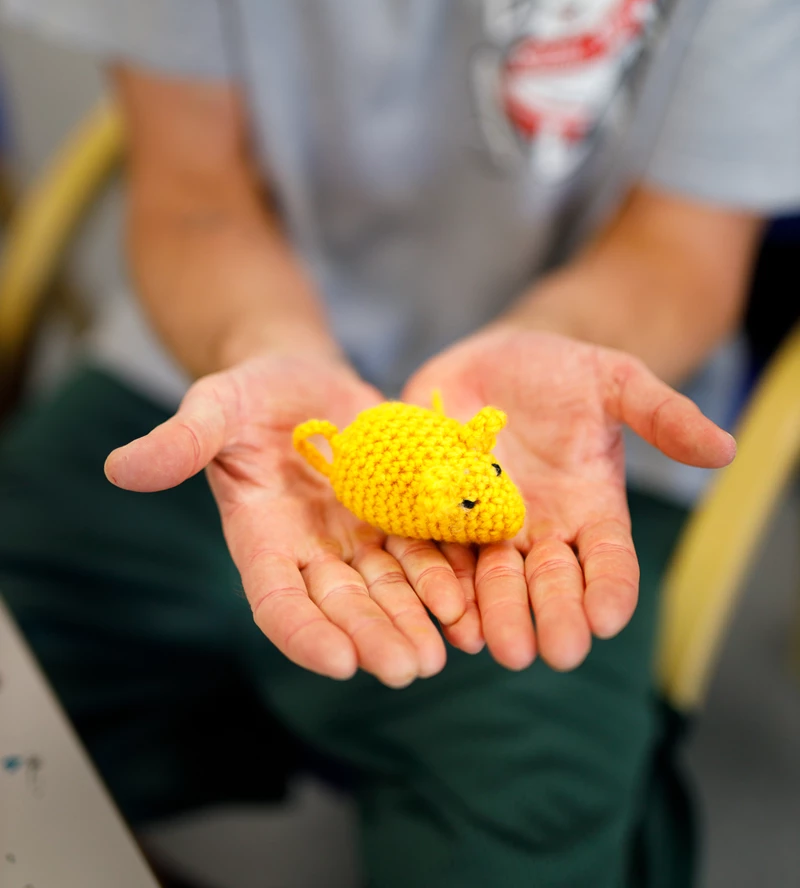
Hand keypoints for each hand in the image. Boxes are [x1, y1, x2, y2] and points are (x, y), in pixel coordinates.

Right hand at [105, 353, 468, 686]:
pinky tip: (472, 601)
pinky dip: (447, 577)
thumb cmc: (249, 394)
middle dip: (375, 637)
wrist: (302, 376)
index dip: (305, 634)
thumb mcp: (213, 407)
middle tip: (409, 669)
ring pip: (390, 590)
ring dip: (416, 621)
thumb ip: (179, 441)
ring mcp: (358, 537)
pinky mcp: (399, 514)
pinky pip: (425, 552)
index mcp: (261, 539)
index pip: (278, 601)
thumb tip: (119, 468)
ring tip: (447, 651)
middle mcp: (311, 551)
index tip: (339, 662)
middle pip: (343, 606)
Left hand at [404, 327, 735, 672]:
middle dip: (555, 617)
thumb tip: (725, 447)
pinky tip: (445, 611)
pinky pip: (439, 552)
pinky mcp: (437, 510)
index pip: (610, 561)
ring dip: (497, 614)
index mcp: (591, 510)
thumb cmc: (564, 373)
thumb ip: (663, 415)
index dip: (612, 590)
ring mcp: (487, 525)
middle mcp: (541, 529)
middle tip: (557, 651)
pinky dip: (442, 583)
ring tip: (498, 646)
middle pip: (550, 583)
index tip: (609, 618)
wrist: (495, 358)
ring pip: (494, 580)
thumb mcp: (616, 382)